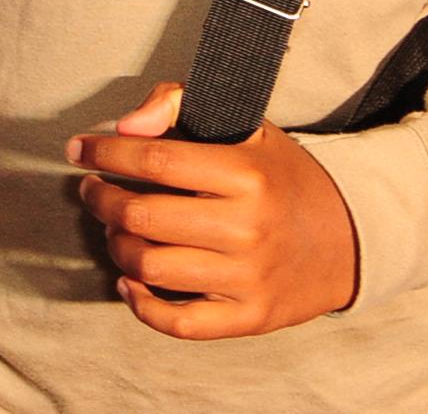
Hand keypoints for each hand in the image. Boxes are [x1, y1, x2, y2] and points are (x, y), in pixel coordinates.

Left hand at [68, 83, 360, 338]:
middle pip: (142, 217)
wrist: (350, 237)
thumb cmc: (280, 176)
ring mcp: (248, 278)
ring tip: (115, 229)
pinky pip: (178, 322)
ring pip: (150, 267)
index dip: (104, 153)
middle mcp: (247, 227)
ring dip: (115, 246)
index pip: (155, 160)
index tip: (78, 149)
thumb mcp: (245, 126)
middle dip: (101, 200)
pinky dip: (141, 305)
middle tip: (93, 190)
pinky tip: (129, 279)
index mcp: (246, 174)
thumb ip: (179, 104)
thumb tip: (126, 126)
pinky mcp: (249, 318)